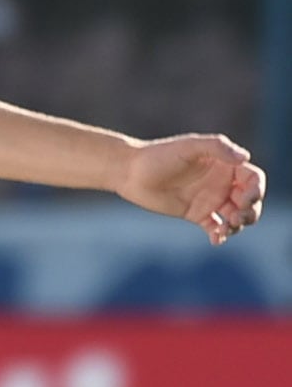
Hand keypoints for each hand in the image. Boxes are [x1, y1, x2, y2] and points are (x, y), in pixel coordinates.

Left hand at [118, 135, 265, 244]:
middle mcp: (221, 182)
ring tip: (225, 228)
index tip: (245, 200)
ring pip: (236, 216)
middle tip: (237, 218)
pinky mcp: (196, 214)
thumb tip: (244, 157)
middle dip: (251, 212)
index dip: (256, 190)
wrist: (130, 172)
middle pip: (250, 201)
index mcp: (224, 165)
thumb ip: (217, 148)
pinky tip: (215, 239)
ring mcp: (209, 199)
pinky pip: (216, 227)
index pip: (253, 179)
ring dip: (238, 225)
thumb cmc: (159, 155)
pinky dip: (220, 235)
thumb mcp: (188, 147)